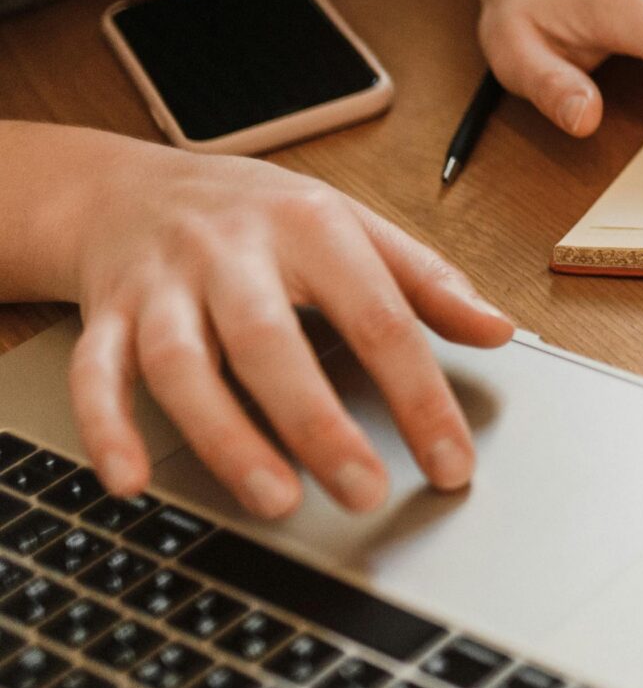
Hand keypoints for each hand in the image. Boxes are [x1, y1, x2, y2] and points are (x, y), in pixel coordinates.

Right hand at [60, 142, 513, 516]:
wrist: (129, 188)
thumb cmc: (259, 215)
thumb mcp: (352, 226)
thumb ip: (427, 282)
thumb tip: (500, 329)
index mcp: (310, 227)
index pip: (379, 317)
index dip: (420, 397)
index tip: (452, 464)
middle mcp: (231, 253)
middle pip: (272, 342)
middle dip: (318, 423)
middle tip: (364, 490)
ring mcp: (162, 286)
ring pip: (183, 364)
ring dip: (226, 437)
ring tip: (276, 499)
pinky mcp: (105, 316)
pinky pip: (96, 375)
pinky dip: (108, 429)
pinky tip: (131, 481)